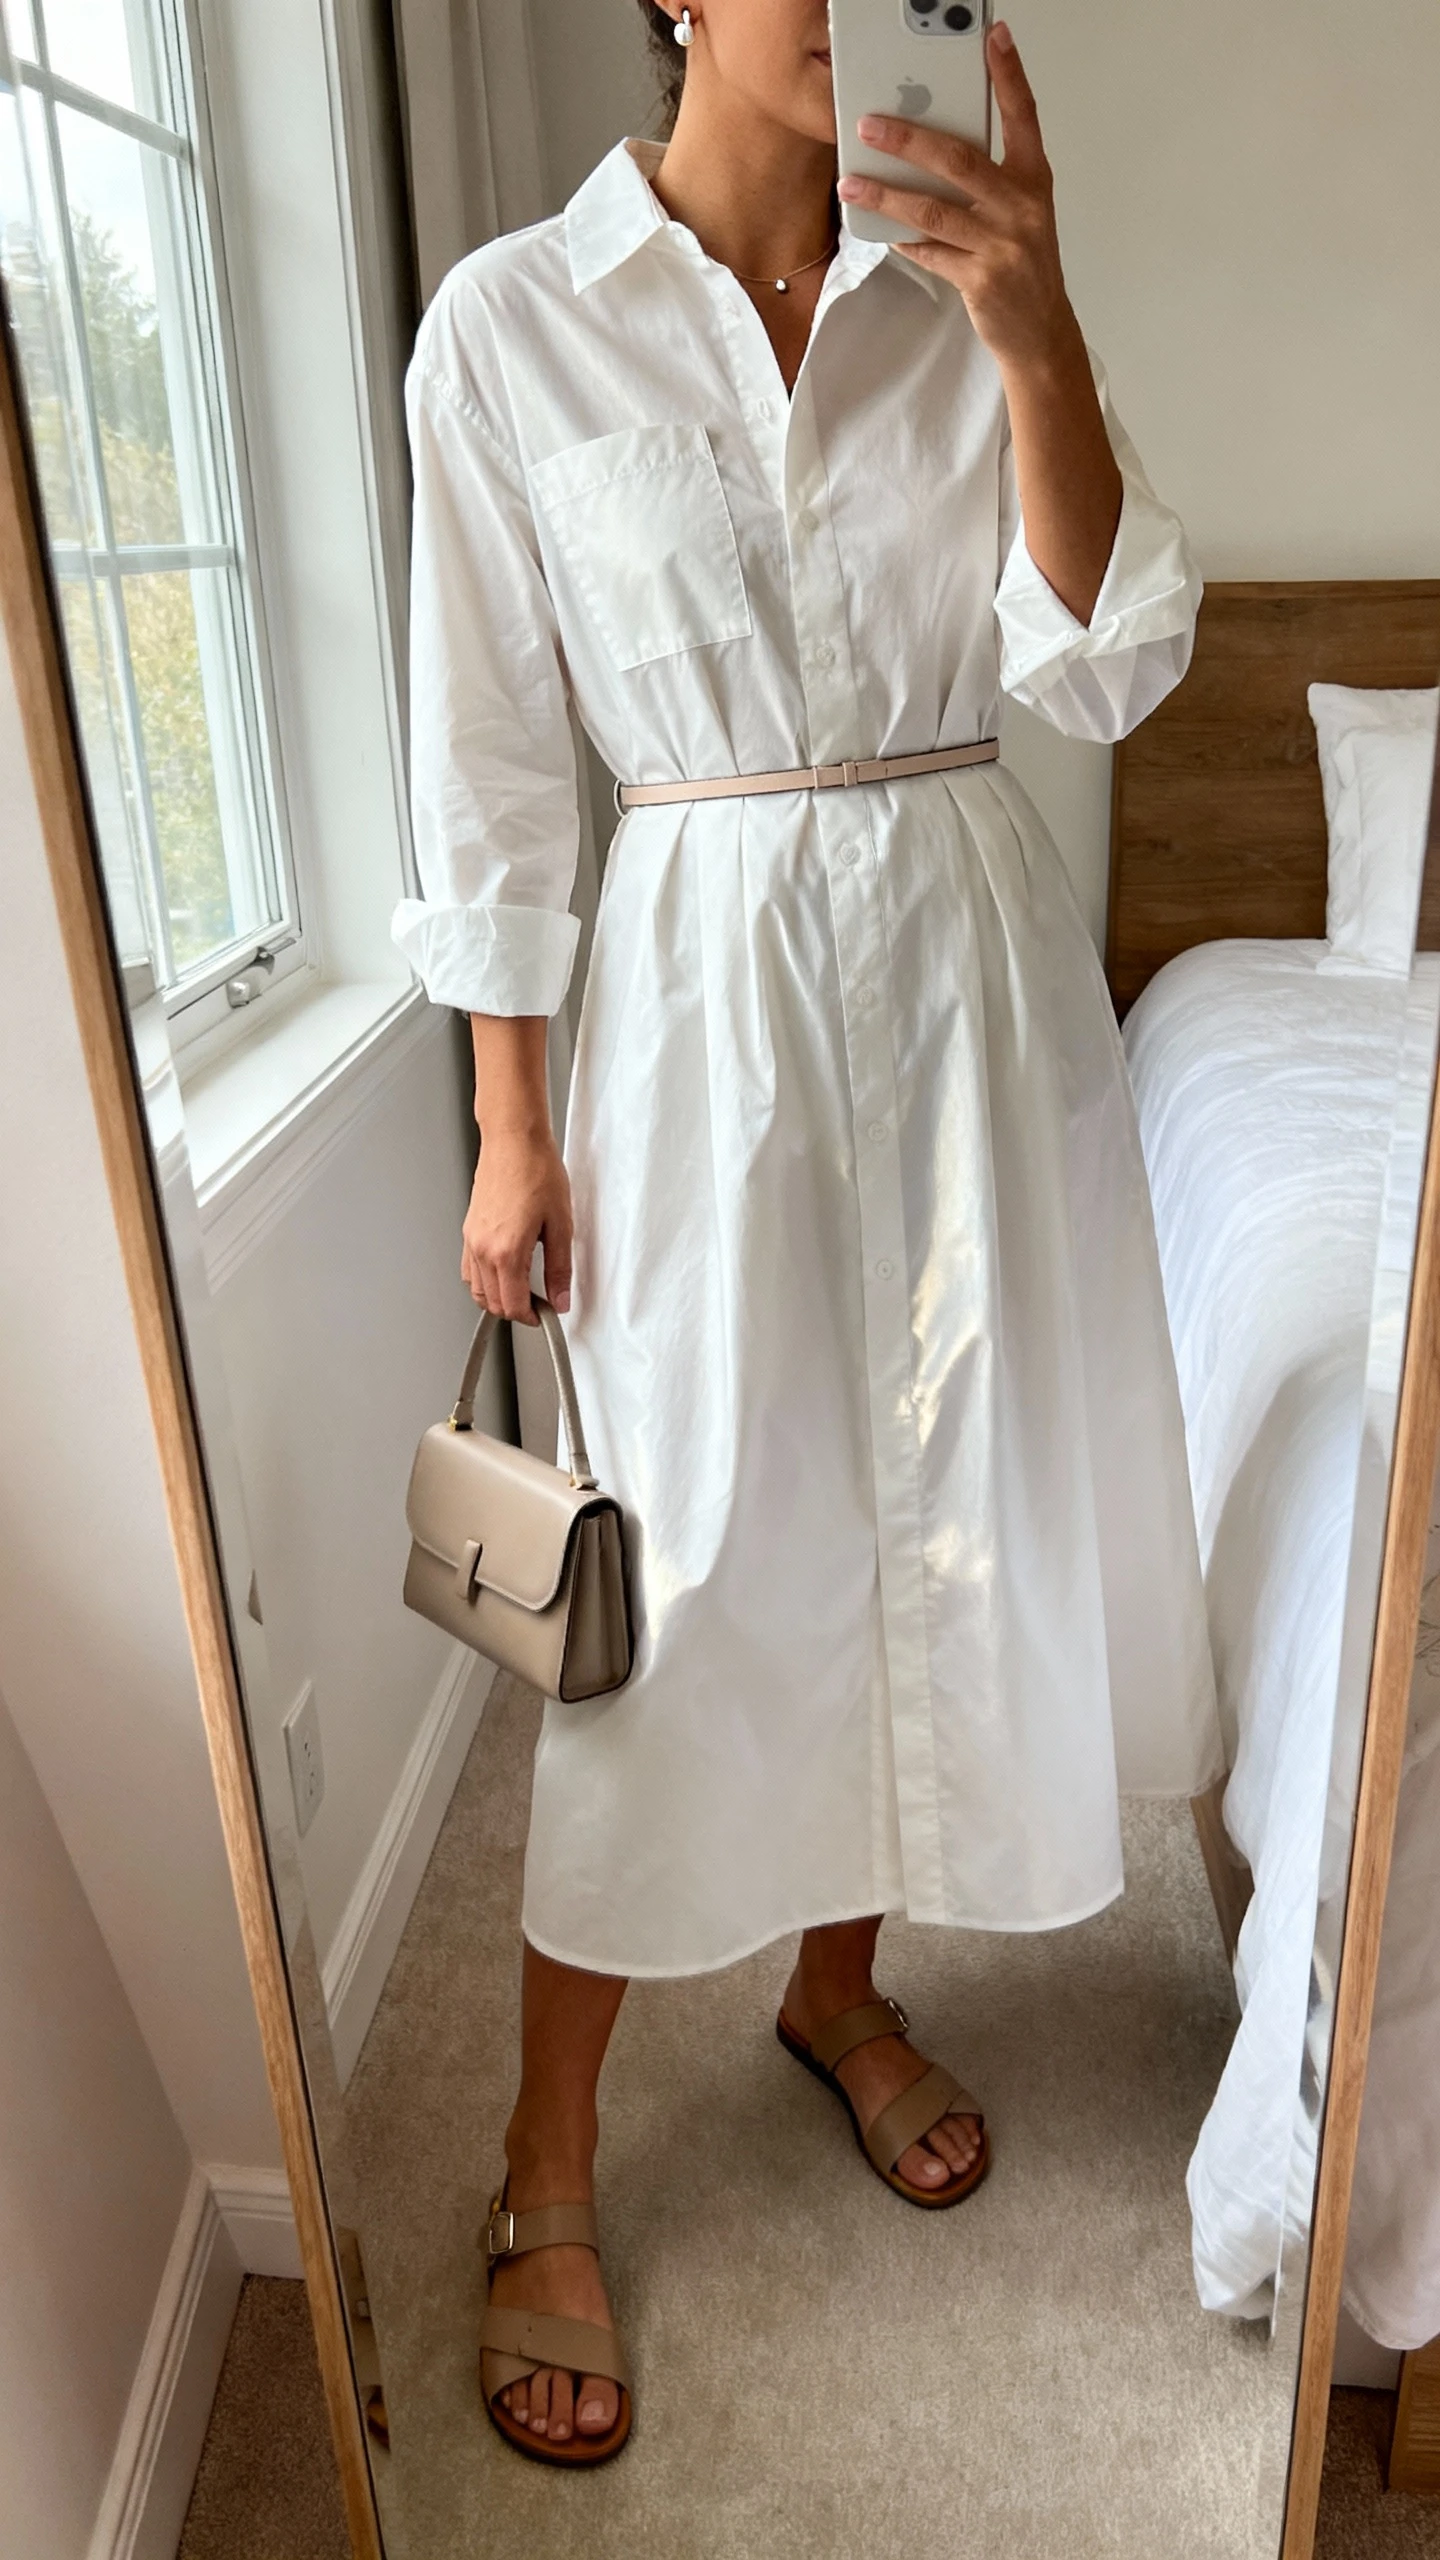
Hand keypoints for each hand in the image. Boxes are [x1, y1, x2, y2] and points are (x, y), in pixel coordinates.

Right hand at [462, 1129, 572, 1321]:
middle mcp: (483, 1249)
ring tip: (523, 1290)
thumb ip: (559, 1268)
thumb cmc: (536, 1171)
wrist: (513, 1141)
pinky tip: (502, 1274)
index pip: (513, 1305)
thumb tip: (561, 1298)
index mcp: (507, 1252)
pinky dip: (483, 1282)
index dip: (532, 1317)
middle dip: (516, 1310)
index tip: (547, 1313)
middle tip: (540, 1303)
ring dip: (498, 1298)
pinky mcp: (468, 1230)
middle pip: (493, 1302)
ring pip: (477, 1290)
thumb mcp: (561, 1224)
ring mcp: (471, 1240)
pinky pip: (468, 1270)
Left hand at [837, 22, 1078, 380]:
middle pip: (959, 161)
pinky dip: (903, 240)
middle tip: (870, 125)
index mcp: (1034, 180)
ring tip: (850, 183)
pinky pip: (930, 252)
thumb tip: (927, 150)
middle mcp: (1022, 207)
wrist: (1040, 330)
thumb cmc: (1022, 262)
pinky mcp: (981, 280)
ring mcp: (1003, 245)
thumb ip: (986, 179)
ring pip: (934, 210)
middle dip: (909, 140)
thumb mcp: (1019, 212)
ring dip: (886, 195)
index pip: (1023, 115)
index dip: (1008, 74)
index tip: (993, 36)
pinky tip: (880, 230)